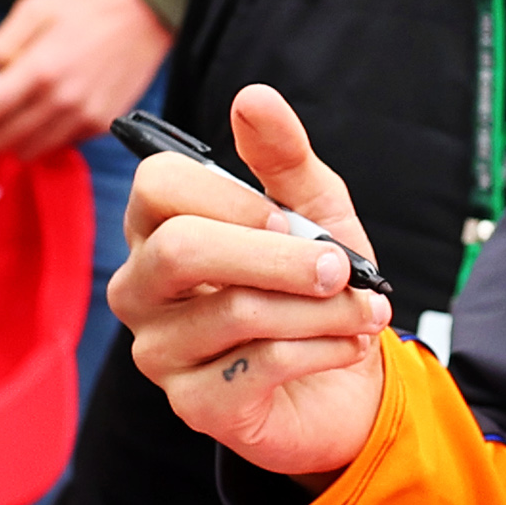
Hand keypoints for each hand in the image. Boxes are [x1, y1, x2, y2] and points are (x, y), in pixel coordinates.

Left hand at [0, 0, 173, 159]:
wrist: (144, 14)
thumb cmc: (87, 6)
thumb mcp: (34, 7)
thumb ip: (1, 44)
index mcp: (40, 70)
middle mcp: (62, 101)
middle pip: (4, 142)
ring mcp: (84, 118)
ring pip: (31, 151)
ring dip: (18, 135)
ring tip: (23, 108)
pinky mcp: (101, 124)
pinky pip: (60, 143)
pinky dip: (48, 133)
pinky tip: (53, 106)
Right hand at [109, 81, 391, 477]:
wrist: (345, 385)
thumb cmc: (314, 288)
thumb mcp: (314, 211)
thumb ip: (283, 156)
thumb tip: (252, 98)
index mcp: (157, 228)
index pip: (157, 185)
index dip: (230, 197)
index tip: (288, 218)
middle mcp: (140, 288)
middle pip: (182, 249)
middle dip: (280, 256)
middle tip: (341, 268)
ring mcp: (159, 352)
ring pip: (237, 311)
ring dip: (322, 308)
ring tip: (365, 311)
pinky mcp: (194, 406)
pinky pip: (262, 363)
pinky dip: (323, 348)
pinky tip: (348, 345)